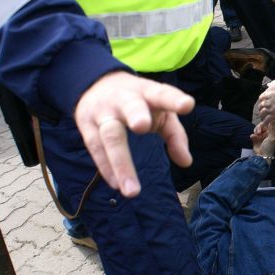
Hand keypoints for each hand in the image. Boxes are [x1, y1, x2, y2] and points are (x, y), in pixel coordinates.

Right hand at [74, 71, 193, 197]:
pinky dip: (106, 168)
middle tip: (142, 126)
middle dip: (136, 115)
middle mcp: (124, 99)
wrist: (94, 84)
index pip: (162, 94)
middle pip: (130, 106)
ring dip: (121, 163)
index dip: (174, 99)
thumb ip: (175, 136)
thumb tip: (186, 162)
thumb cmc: (138, 102)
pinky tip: (117, 185)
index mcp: (147, 92)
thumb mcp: (160, 112)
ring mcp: (103, 111)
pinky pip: (96, 148)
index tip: (188, 105)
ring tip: (133, 191)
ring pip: (110, 135)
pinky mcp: (86, 125)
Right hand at [251, 119, 274, 157]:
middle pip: (262, 125)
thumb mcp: (272, 138)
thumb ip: (272, 128)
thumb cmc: (269, 148)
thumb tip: (273, 119)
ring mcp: (261, 136)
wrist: (261, 156)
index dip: (266, 121)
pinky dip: (253, 135)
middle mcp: (267, 133)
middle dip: (259, 127)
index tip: (264, 121)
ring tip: (256, 135)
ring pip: (257, 129)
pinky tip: (253, 137)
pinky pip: (253, 134)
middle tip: (258, 132)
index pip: (270, 124)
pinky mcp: (256, 139)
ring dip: (256, 130)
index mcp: (272, 132)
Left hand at [255, 78, 274, 133]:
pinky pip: (266, 121)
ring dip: (262, 116)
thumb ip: (273, 84)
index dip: (262, 101)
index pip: (261, 98)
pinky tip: (263, 125)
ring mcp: (269, 109)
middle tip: (263, 111)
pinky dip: (264, 123)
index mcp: (267, 94)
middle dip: (261, 109)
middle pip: (260, 107)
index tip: (263, 102)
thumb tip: (269, 85)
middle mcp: (266, 101)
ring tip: (264, 118)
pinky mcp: (274, 115)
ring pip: (262, 114)